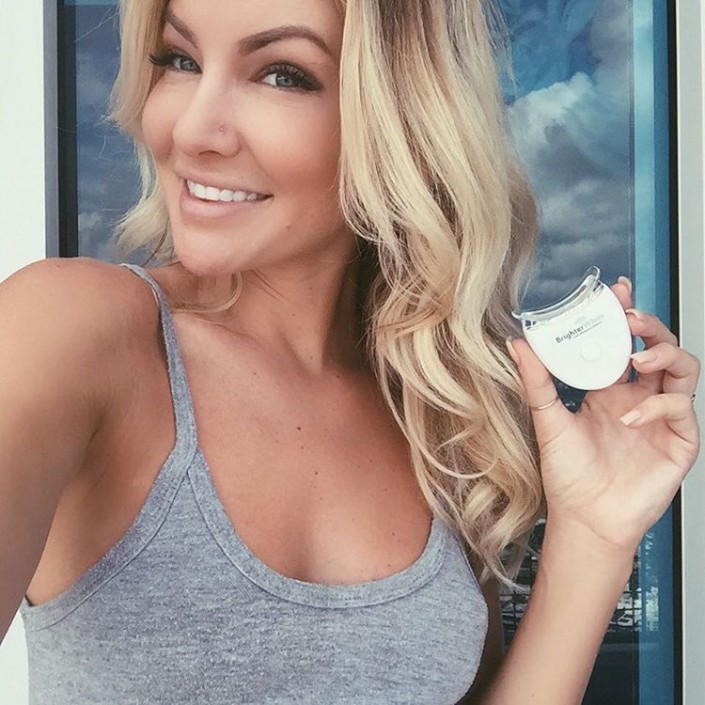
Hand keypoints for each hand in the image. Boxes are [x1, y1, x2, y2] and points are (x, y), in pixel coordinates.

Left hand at [507, 277, 700, 554]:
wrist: (584, 519)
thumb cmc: (568, 475)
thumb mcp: (548, 420)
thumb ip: (537, 381)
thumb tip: (518, 343)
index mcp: (610, 389)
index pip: (623, 342)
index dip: (624, 315)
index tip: (615, 291)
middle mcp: (639, 397)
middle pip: (659, 346)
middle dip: (649, 325)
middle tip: (630, 317)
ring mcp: (662, 418)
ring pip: (684, 369)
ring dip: (665, 353)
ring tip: (638, 356)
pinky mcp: (679, 442)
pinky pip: (681, 410)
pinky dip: (657, 407)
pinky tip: (629, 417)